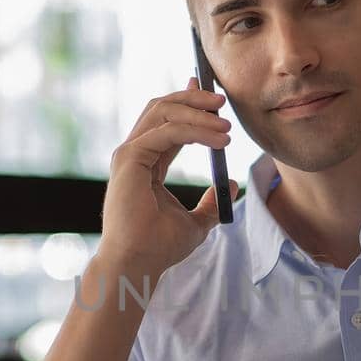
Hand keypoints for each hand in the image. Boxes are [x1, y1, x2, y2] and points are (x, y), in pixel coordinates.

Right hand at [96, 77, 237, 278]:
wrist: (137, 263)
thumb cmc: (158, 247)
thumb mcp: (196, 223)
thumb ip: (211, 203)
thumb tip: (231, 183)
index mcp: (144, 163)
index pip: (166, 122)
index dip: (189, 103)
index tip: (213, 97)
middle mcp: (134, 153)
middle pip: (162, 107)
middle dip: (193, 97)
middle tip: (222, 100)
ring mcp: (129, 154)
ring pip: (163, 112)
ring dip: (198, 111)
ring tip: (226, 124)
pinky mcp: (130, 159)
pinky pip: (167, 132)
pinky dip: (195, 131)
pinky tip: (219, 141)